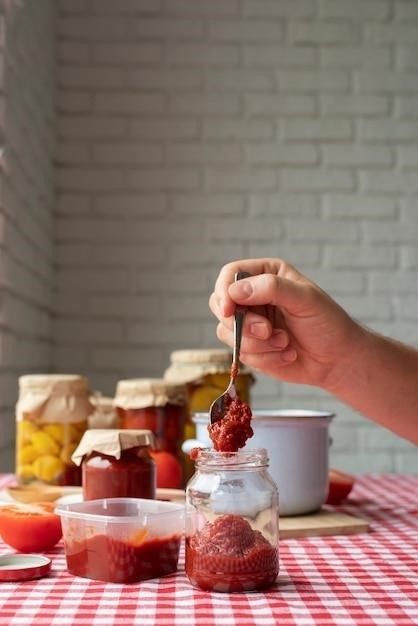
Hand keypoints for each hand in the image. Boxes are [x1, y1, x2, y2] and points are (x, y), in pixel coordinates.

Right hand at [209, 258, 364, 390]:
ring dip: (257, 344)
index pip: (230, 274)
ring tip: (285, 343)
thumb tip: (235, 291)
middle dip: (242, 324)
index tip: (229, 310)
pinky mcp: (250, 346)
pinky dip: (264, 357)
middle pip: (220, 304)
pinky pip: (240, 353)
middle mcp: (253, 296)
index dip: (224, 291)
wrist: (337, 359)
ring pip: (227, 332)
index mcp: (266, 274)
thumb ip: (272, 289)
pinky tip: (286, 354)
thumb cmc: (327, 323)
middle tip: (267, 331)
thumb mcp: (305, 299)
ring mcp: (249, 322)